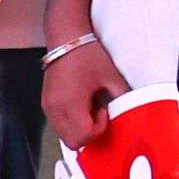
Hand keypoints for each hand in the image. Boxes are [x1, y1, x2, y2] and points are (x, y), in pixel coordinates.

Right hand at [40, 37, 126, 152]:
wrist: (66, 36)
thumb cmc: (86, 54)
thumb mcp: (111, 77)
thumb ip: (122, 98)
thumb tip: (132, 113)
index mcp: (70, 104)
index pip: (84, 136)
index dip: (98, 129)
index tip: (103, 111)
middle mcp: (55, 109)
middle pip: (72, 142)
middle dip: (88, 133)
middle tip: (97, 113)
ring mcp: (48, 107)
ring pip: (64, 136)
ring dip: (79, 129)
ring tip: (89, 108)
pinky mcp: (46, 103)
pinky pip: (58, 125)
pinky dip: (71, 123)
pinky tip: (80, 105)